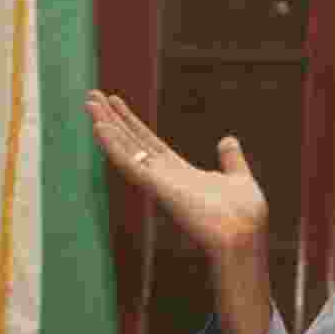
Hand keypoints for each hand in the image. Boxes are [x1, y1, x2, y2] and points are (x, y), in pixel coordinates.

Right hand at [85, 90, 268, 259]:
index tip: (118, 102)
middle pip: (133, 143)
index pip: (151, 144)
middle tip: (92, 97)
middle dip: (113, 120)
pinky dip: (114, 146)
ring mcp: (160, 183)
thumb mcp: (238, 178)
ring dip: (108, 126)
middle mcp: (165, 177)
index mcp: (182, 174)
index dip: (134, 124)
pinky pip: (131, 164)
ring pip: (126, 150)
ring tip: (90, 102)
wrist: (244, 236)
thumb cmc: (244, 216)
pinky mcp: (158, 188)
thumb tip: (228, 139)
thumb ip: (231, 159)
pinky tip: (100, 127)